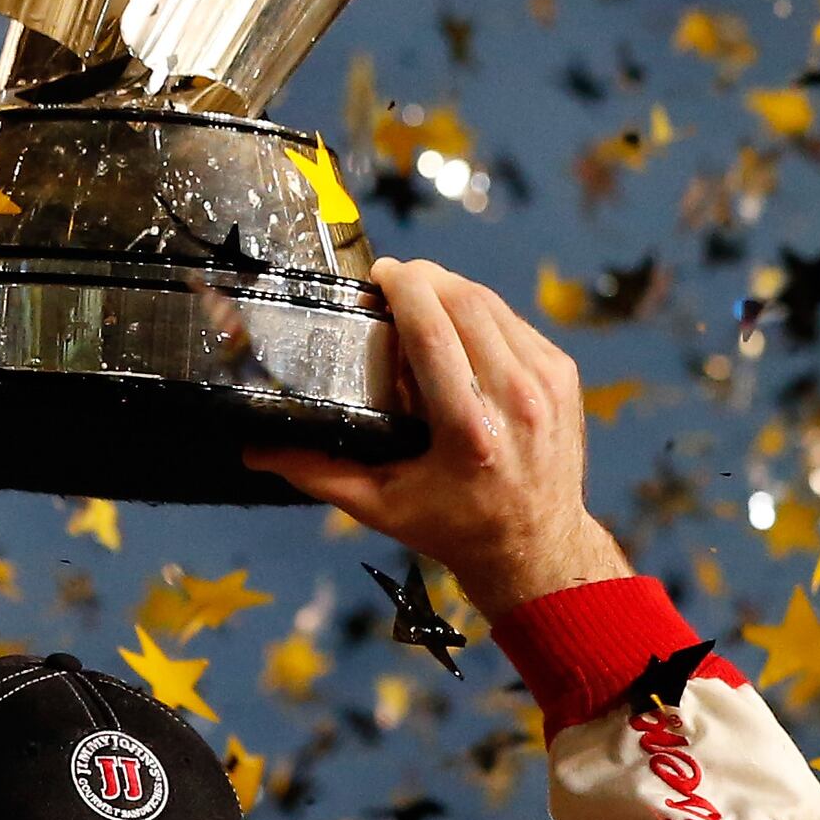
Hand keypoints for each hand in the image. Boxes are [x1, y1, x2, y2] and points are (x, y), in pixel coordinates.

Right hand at [247, 257, 630, 619]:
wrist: (537, 546)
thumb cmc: (455, 526)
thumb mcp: (382, 506)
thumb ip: (317, 472)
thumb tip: (254, 449)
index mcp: (470, 430)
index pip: (435, 330)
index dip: (405, 287)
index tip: (380, 273)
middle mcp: (517, 399)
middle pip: (466, 303)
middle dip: (426, 278)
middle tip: (393, 280)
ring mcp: (548, 383)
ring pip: (495, 305)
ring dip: (454, 289)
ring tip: (421, 294)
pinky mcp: (565, 376)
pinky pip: (517, 322)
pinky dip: (484, 312)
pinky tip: (458, 321)